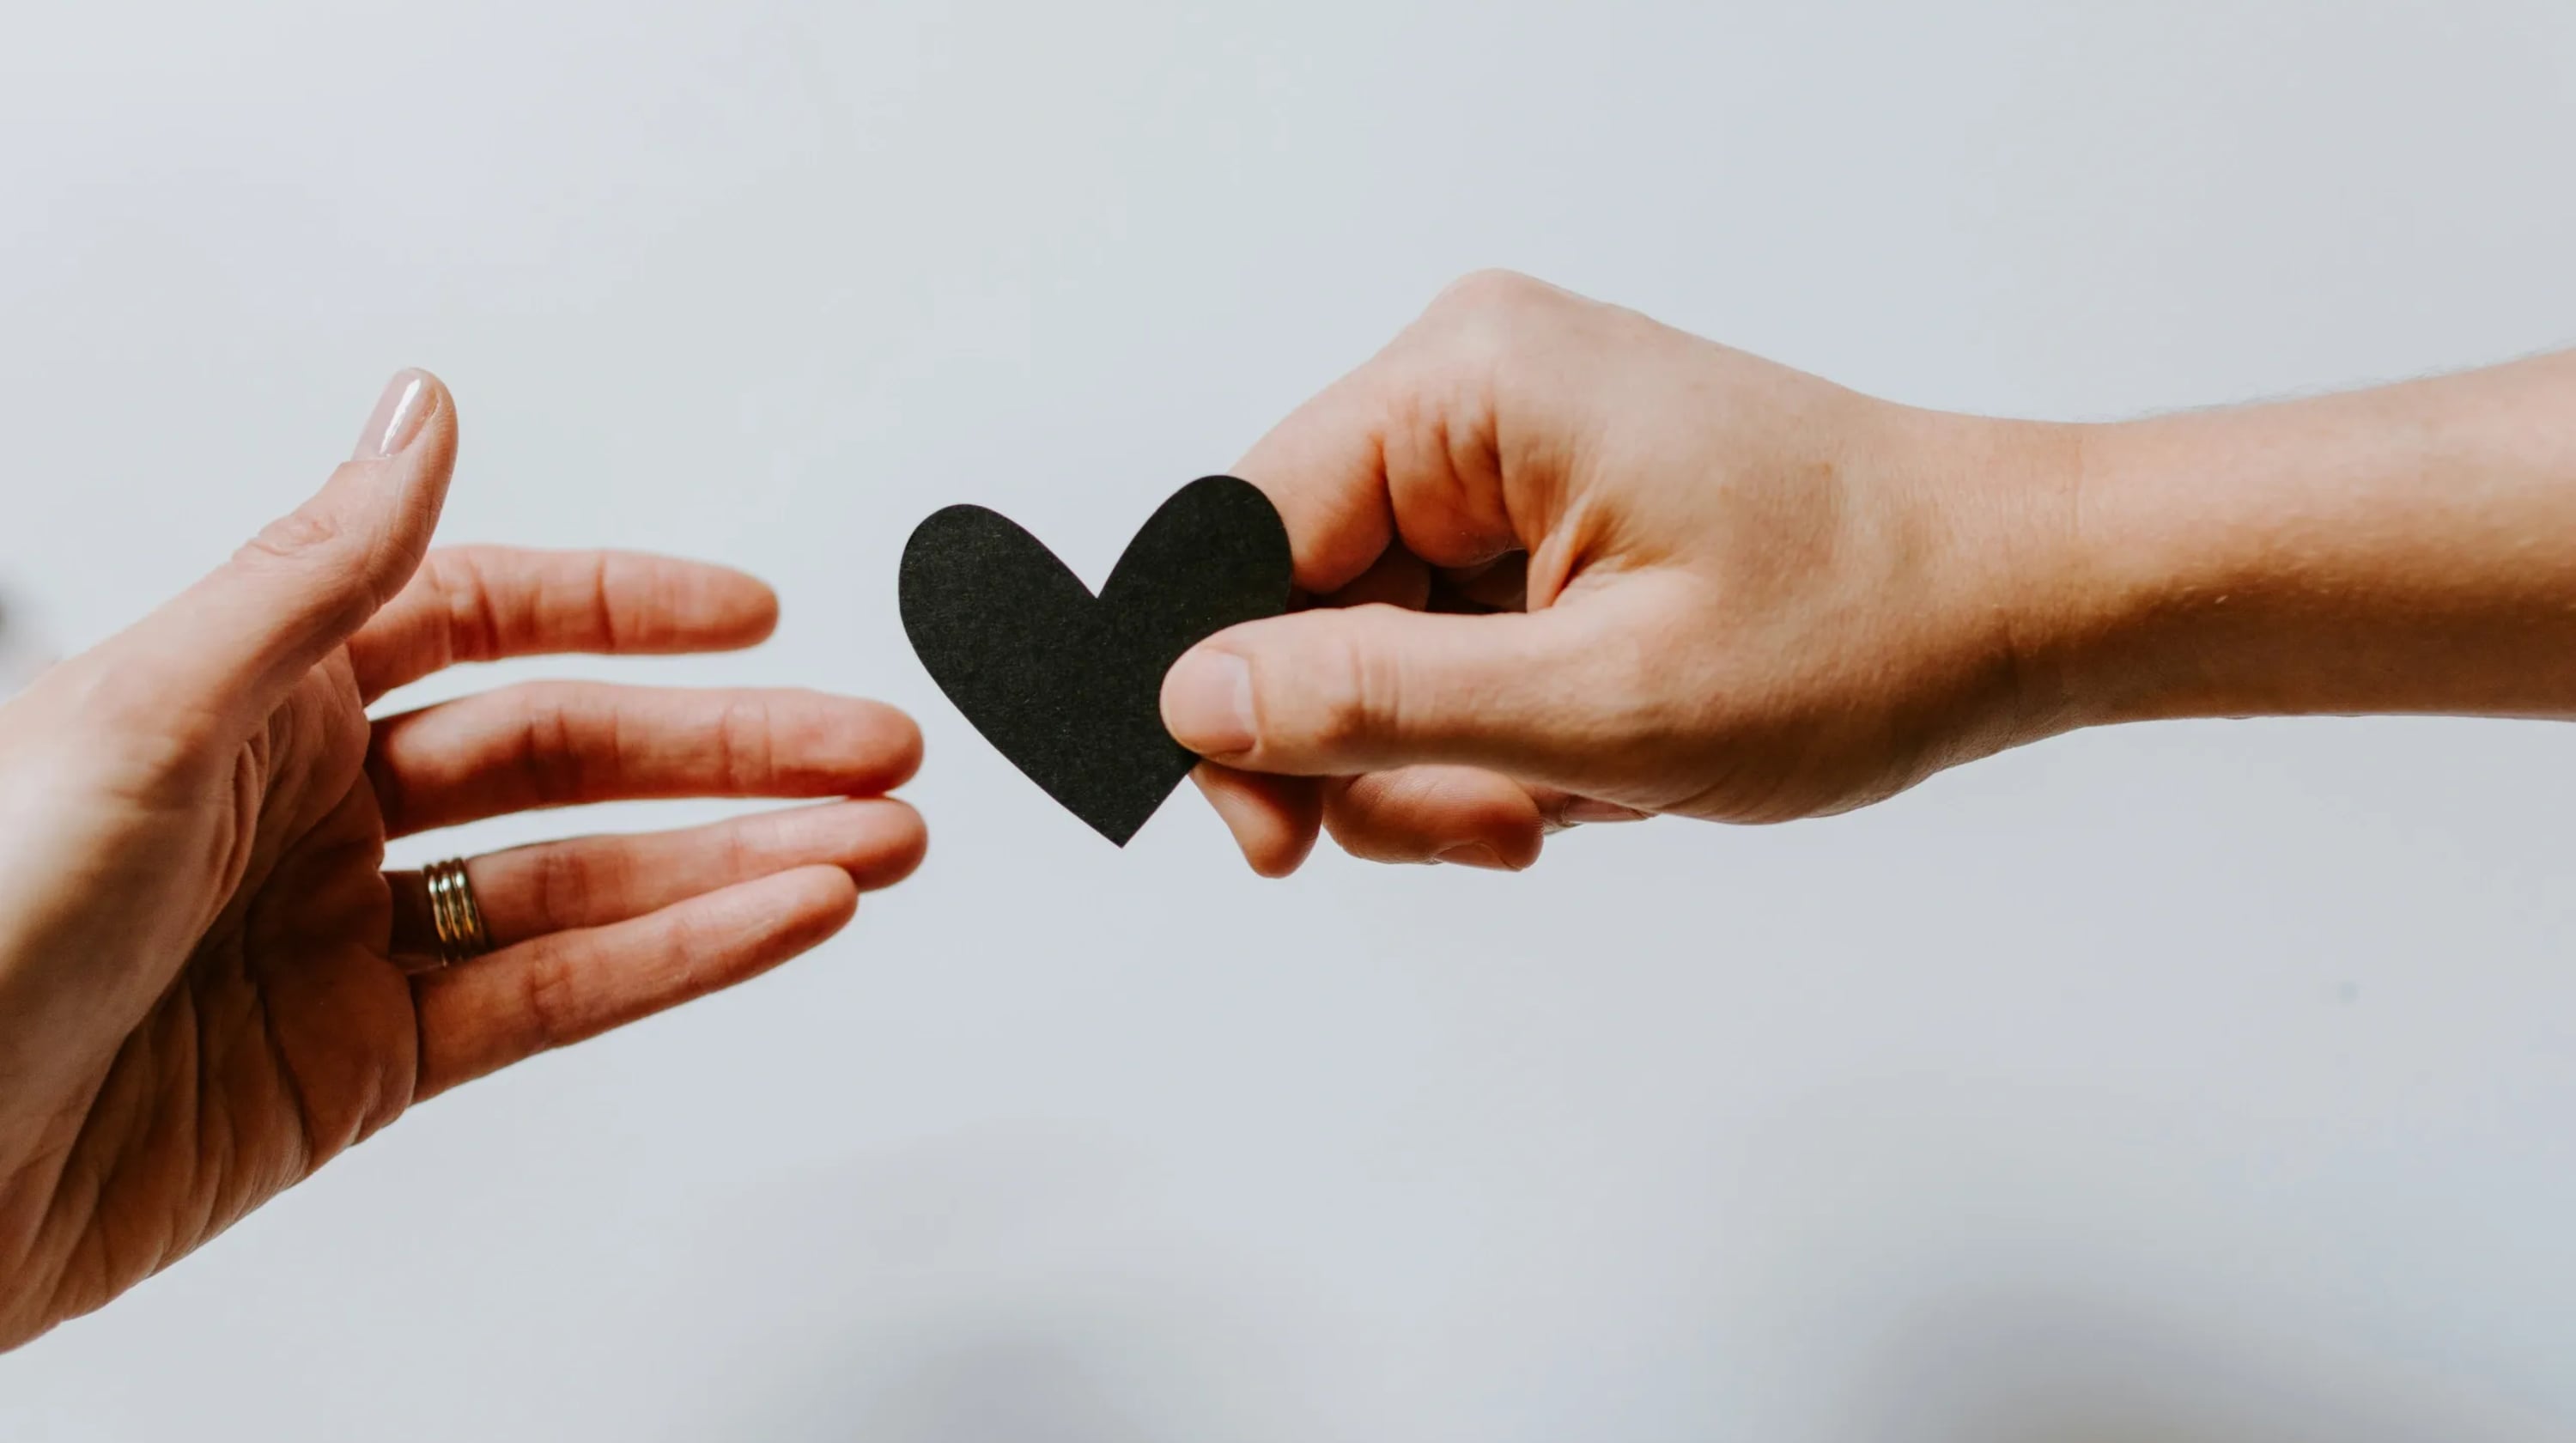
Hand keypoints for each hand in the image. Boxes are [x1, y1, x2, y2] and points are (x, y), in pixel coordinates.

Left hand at [0, 372, 924, 1346]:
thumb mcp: (144, 712)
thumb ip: (316, 572)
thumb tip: (420, 412)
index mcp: (249, 693)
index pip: (479, 619)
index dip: (624, 610)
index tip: (750, 613)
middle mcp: (310, 808)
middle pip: (568, 755)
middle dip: (733, 747)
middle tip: (870, 746)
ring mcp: (347, 940)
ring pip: (588, 882)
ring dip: (741, 858)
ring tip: (874, 843)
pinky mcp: (366, 1068)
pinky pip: (555, 998)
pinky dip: (680, 959)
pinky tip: (776, 917)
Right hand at [1160, 271, 2075, 873]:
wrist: (2026, 597)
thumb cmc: (1865, 627)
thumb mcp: (1601, 703)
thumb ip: (1374, 702)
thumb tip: (1190, 699)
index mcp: (1467, 383)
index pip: (1240, 538)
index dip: (1231, 703)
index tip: (1274, 841)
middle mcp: (1474, 389)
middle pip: (1300, 602)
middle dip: (1374, 750)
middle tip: (1491, 828)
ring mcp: (1513, 448)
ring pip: (1373, 643)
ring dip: (1447, 757)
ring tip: (1569, 798)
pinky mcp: (1550, 506)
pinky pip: (1448, 640)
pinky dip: (1499, 730)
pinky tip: (1591, 761)